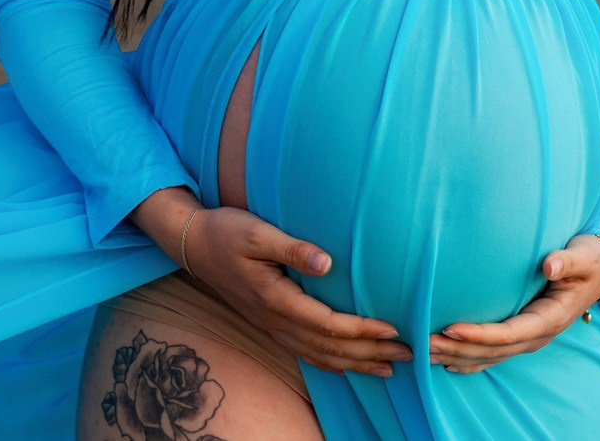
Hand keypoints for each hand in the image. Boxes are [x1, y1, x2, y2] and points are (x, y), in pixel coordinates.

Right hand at [182, 205, 414, 378]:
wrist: (192, 244)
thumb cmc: (227, 232)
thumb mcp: (257, 232)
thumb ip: (292, 248)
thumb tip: (326, 262)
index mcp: (275, 299)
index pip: (327, 323)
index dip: (361, 330)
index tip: (393, 329)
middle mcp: (274, 319)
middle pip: (328, 346)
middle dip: (369, 353)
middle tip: (408, 354)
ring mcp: (270, 325)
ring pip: (318, 354)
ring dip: (354, 363)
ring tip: (388, 367)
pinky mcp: (269, 322)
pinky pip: (302, 351)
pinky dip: (328, 363)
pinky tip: (345, 368)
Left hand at [429, 233, 599, 373]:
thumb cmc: (590, 258)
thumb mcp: (585, 256)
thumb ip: (568, 260)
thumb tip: (550, 264)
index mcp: (551, 319)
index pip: (509, 333)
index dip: (479, 334)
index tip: (450, 328)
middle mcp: (539, 335)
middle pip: (493, 351)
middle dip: (458, 350)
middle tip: (422, 343)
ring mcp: (531, 338)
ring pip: (490, 356)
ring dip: (457, 357)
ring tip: (424, 353)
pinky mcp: (524, 334)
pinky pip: (494, 354)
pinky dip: (470, 360)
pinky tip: (447, 363)